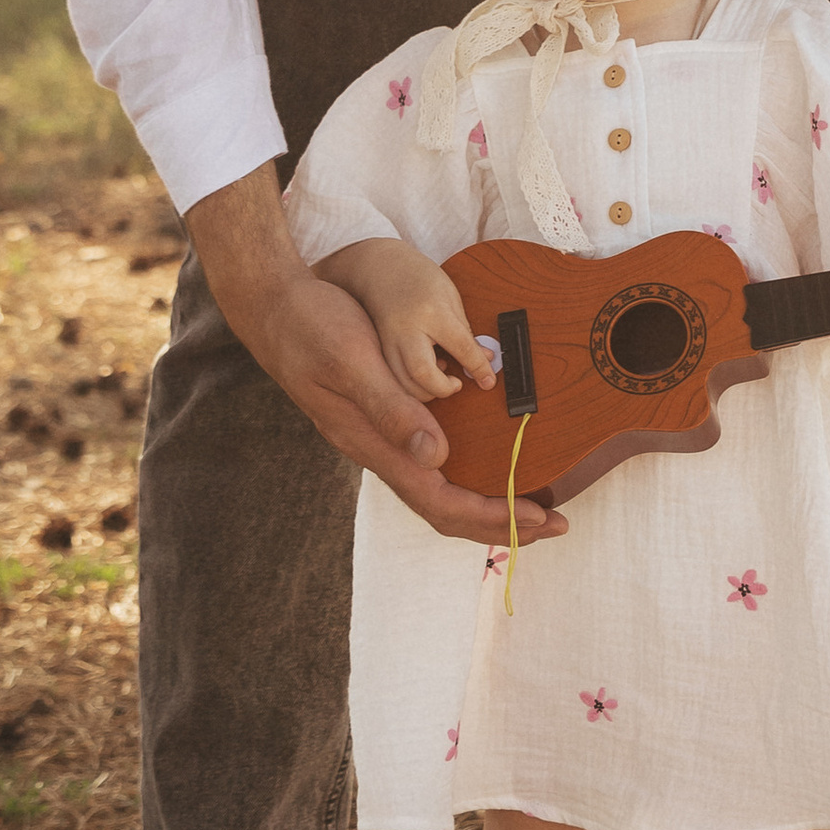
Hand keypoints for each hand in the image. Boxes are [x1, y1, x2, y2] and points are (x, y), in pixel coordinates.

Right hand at [184, 166, 566, 550]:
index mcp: (374, 444)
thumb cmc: (311, 327)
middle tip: (556, 522)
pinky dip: (464, 474)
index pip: (441, 502)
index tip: (540, 519)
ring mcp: (380, 436)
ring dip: (485, 503)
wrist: (273, 307)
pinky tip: (485, 462)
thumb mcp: (353, 361)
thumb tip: (437, 458)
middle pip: (445, 508)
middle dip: (502, 522)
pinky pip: (429, 461)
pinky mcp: (383, 417)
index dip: (494, 518)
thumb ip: (392, 409)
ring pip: (438, 489)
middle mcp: (379, 449)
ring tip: (529, 504)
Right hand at [317, 235, 493, 403]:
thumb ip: (465, 331)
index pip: (460, 346)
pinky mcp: (379, 350)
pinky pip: (394, 378)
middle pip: (422, 374)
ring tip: (440, 376)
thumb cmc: (418, 277)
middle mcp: (406, 329)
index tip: (489, 381)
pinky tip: (423, 372)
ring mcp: (388, 342)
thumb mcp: (450, 296)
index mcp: (432, 311)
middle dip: (443, 389)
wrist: (378, 268)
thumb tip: (484, 359)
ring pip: (403, 383)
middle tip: (457, 382)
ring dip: (426, 391)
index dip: (478, 368)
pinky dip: (411, 385)